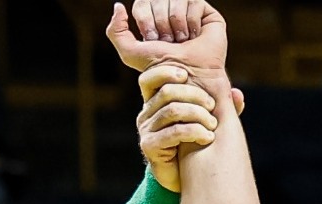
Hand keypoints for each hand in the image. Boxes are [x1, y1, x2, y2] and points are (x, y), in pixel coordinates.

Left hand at [107, 0, 226, 73]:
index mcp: (150, 16)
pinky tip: (195, 36)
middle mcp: (167, 10)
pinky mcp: (205, 11)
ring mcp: (187, 9)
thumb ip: (116, 31)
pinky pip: (194, 2)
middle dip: (162, 25)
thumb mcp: (130, 54)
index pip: (142, 3)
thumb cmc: (163, 69)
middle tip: (170, 43)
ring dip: (177, 26)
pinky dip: (192, 23)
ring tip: (183, 42)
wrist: (191, 78)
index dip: (147, 21)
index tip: (155, 41)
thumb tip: (119, 6)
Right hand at [136, 65, 228, 192]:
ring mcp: (146, 130)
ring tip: (213, 125)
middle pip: (168, 91)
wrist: (187, 177)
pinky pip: (174, 131)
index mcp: (156, 102)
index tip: (186, 75)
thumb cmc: (196, 144)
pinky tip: (208, 137)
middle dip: (195, 95)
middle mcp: (147, 114)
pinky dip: (195, 131)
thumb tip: (237, 94)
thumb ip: (223, 107)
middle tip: (212, 106)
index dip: (166, 72)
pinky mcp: (149, 146)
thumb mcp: (211, 120)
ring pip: (172, 110)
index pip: (150, 78)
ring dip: (199, 115)